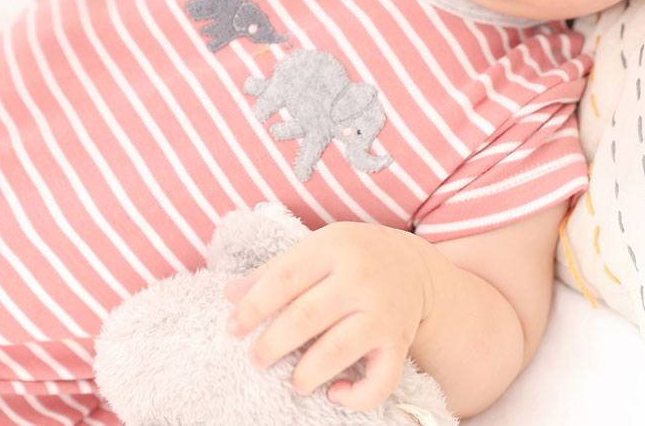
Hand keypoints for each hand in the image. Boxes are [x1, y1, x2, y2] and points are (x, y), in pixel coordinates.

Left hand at [224, 221, 433, 410]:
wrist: (414, 266)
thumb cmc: (353, 255)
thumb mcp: (316, 248)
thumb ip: (275, 271)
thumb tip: (231, 295)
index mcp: (333, 247)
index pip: (285, 279)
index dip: (254, 306)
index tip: (232, 328)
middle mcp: (358, 279)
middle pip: (306, 316)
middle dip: (272, 344)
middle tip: (256, 358)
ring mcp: (381, 313)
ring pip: (337, 351)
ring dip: (307, 373)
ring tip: (294, 380)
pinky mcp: (398, 343)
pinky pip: (380, 380)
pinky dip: (356, 396)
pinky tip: (335, 394)